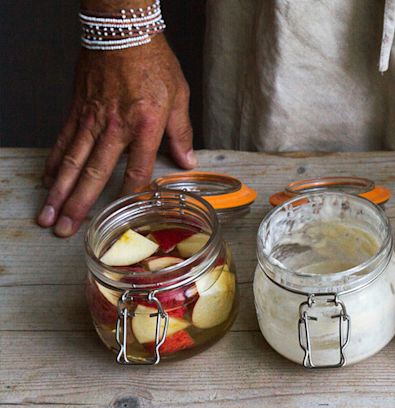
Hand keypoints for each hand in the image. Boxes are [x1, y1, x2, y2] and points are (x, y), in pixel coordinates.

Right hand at [38, 34, 195, 236]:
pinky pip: (63, 140)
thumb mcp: (179, 98)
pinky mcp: (77, 109)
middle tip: (66, 230)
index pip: (137, 170)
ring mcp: (92, 119)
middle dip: (79, 205)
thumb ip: (181, 134)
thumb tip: (188, 162)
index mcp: (146, 126)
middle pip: (94, 173)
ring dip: (59, 191)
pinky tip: (48, 180)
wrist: (123, 32)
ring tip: (49, 215)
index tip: (121, 215)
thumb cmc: (155, 63)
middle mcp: (116, 127)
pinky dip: (54, 162)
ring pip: (72, 162)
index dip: (130, 194)